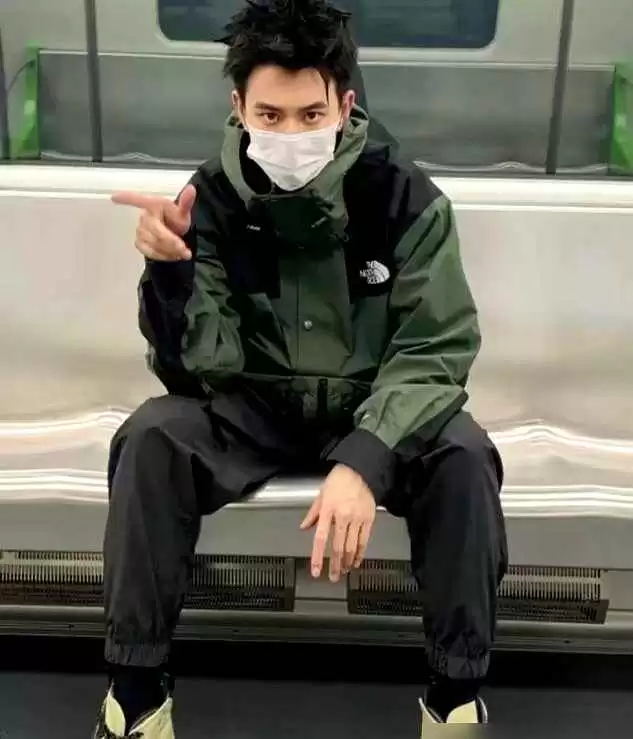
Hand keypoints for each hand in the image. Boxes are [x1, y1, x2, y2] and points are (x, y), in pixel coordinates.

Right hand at [111, 184, 196, 261]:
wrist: (174, 237)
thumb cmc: (176, 222)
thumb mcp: (183, 213)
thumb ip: (186, 203)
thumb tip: (191, 189)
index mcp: (154, 205)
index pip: (138, 200)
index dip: (126, 199)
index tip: (114, 197)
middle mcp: (144, 216)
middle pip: (156, 232)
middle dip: (172, 243)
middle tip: (185, 251)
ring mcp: (140, 230)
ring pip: (154, 243)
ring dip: (170, 251)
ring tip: (181, 253)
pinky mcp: (139, 242)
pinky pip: (150, 251)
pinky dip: (163, 256)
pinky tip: (170, 255)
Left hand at [301, 464, 375, 582]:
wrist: (359, 470)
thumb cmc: (339, 480)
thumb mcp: (321, 494)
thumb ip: (313, 513)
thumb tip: (304, 527)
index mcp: (328, 510)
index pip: (321, 539)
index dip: (318, 557)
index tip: (316, 571)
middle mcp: (342, 516)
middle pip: (338, 547)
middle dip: (335, 565)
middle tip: (333, 577)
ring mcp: (357, 518)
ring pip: (352, 547)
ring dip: (348, 562)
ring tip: (344, 571)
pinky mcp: (369, 519)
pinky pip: (364, 540)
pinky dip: (360, 553)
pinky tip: (357, 561)